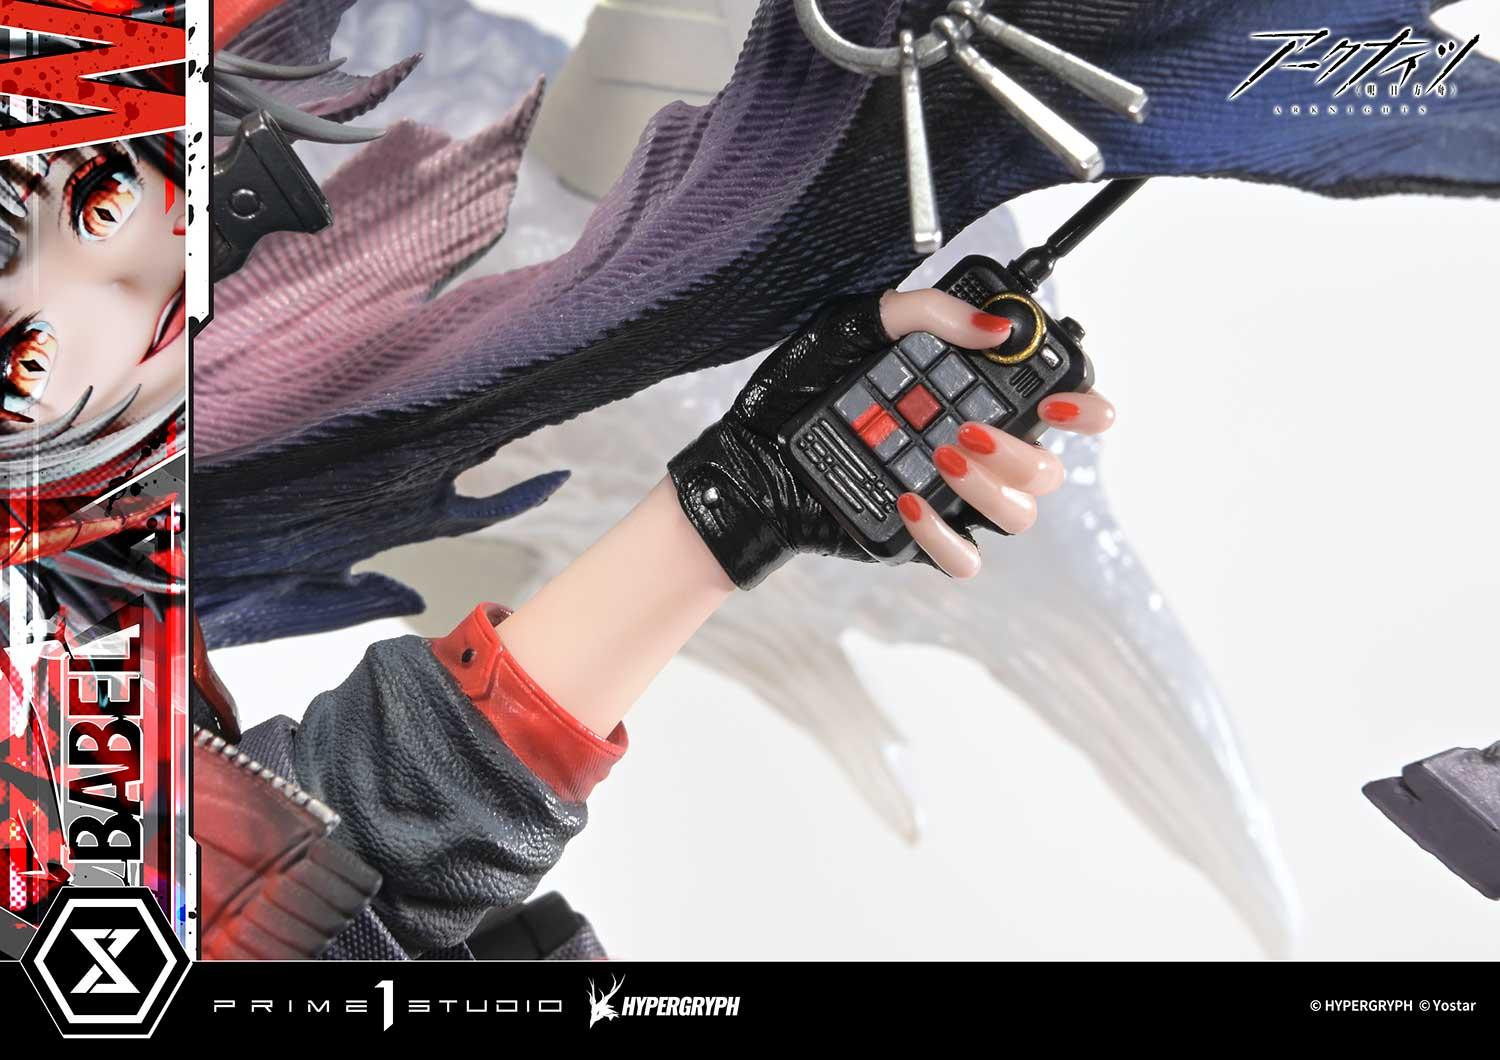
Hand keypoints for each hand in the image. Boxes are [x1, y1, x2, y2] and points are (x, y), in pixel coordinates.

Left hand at [668, 288, 1114, 587]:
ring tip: (940, 458)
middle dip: (1024, 451)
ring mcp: (952, 498)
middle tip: (970, 430)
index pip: (1060, 406)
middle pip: (1049, 469)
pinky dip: (946, 535)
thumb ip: (925, 313)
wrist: (748, 450)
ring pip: (1020, 515)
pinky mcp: (921, 539)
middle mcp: (976, 450)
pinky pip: (966, 558)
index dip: (1086, 407)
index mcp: (974, 396)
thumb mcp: (856, 325)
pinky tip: (909, 500)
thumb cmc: (802, 385)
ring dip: (992, 488)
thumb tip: (994, 328)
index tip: (1072, 403)